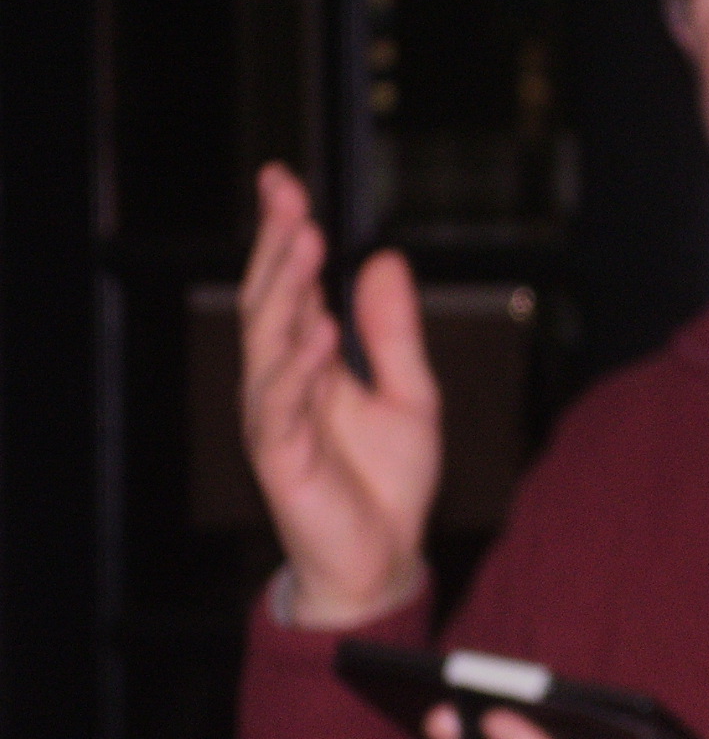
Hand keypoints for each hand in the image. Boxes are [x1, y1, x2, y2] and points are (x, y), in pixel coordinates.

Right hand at [239, 163, 441, 627]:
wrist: (384, 559)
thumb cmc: (387, 481)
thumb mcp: (410, 392)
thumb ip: (393, 331)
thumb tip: (385, 259)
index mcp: (308, 362)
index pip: (291, 285)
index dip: (285, 233)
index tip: (284, 180)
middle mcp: (282, 383)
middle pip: (270, 302)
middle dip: (278, 246)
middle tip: (289, 196)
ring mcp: (276, 420)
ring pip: (268, 344)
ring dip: (286, 291)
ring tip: (307, 242)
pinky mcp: (282, 460)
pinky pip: (281, 406)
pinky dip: (296, 367)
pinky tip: (315, 332)